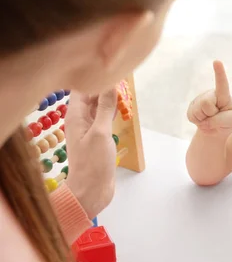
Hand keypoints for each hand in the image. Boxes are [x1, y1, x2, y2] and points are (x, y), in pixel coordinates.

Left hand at [64, 88, 117, 218]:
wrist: (90, 191)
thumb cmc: (93, 163)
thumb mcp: (101, 132)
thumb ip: (105, 108)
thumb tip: (110, 84)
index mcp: (75, 116)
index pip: (82, 89)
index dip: (94, 78)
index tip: (111, 70)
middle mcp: (80, 120)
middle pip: (90, 96)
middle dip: (104, 86)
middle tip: (122, 76)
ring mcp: (89, 130)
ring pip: (98, 107)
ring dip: (109, 99)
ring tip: (124, 88)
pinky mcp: (97, 138)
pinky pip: (103, 119)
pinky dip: (112, 111)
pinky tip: (121, 107)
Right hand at [187, 60, 231, 136]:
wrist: (215, 130)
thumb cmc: (227, 122)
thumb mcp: (231, 123)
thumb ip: (221, 120)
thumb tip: (205, 121)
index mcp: (224, 95)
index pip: (222, 83)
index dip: (219, 72)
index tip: (217, 61)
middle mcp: (211, 94)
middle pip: (206, 103)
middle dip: (211, 115)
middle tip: (215, 117)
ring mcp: (200, 100)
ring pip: (198, 111)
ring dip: (204, 120)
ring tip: (209, 119)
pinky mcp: (191, 107)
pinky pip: (192, 116)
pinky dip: (198, 122)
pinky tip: (202, 120)